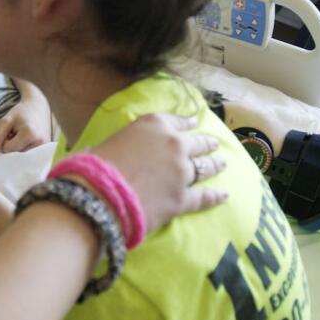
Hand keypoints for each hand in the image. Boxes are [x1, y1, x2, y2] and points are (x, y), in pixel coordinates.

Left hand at [0, 95, 51, 153]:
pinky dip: (26, 149)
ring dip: (19, 148)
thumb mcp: (6, 121)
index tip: (11, 131)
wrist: (39, 107)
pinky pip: (30, 157)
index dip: (6, 140)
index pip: (8, 149)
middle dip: (13, 146)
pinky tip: (29, 140)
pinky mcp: (47, 150)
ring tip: (23, 136)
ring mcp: (45, 148)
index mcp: (29, 134)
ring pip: (22, 158)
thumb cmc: (21, 113)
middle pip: (16, 155)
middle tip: (18, 133)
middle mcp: (39, 143)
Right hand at [90, 113, 227, 232]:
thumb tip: (112, 151)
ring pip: (205, 168)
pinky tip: (224, 195)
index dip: (187, 123)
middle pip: (197, 143)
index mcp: (154, 125)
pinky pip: (204, 197)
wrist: (100, 195)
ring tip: (222, 164)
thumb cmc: (95, 166)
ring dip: (214, 165)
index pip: (176, 121)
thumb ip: (123, 144)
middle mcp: (173, 144)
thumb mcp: (108, 141)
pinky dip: (216, 196)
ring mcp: (182, 172)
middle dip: (206, 144)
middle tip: (214, 144)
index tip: (194, 123)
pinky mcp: (183, 198)